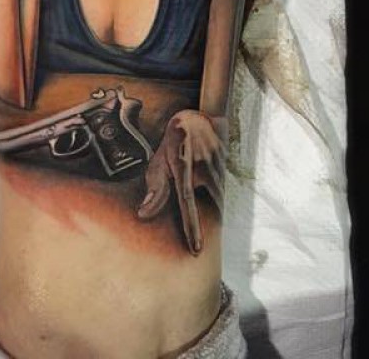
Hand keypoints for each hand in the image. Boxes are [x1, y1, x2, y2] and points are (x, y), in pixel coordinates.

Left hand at [136, 110, 225, 255]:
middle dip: (206, 223)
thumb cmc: (173, 142)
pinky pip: (222, 191)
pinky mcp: (225, 167)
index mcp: (182, 165)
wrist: (197, 118)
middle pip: (206, 204)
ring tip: (208, 221)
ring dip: (211, 211)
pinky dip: (217, 200)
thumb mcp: (158, 161)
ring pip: (217, 199)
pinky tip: (213, 202)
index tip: (196, 248)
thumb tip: (143, 214)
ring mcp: (216, 165)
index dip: (191, 227)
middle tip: (201, 243)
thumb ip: (154, 189)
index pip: (187, 202)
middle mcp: (202, 166)